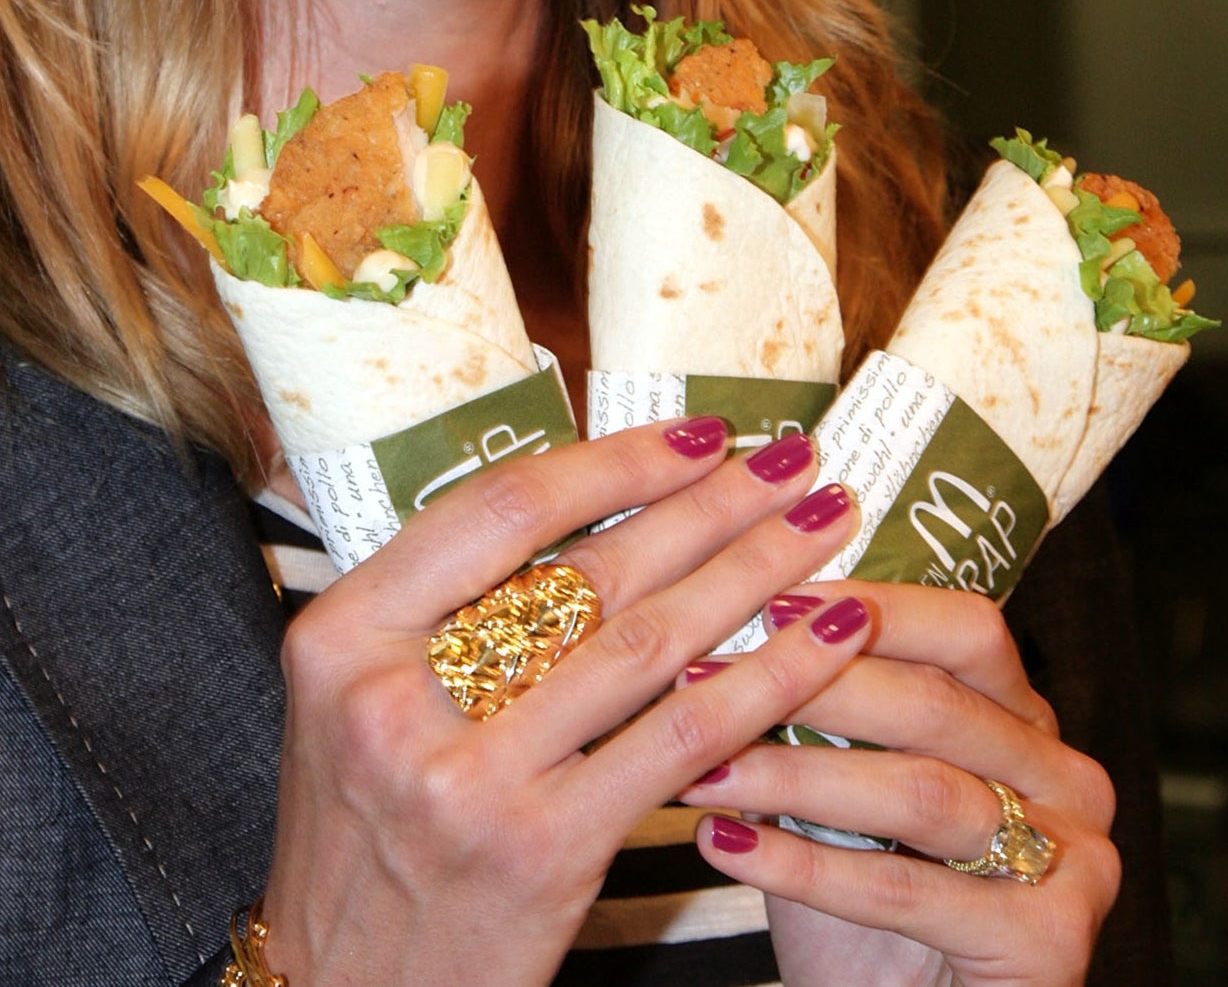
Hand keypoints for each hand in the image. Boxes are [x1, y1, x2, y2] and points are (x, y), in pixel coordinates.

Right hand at [258, 422, 871, 984]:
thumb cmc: (369, 838)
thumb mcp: (362, 706)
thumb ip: (445, 614)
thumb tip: (595, 512)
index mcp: (342, 636)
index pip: (501, 510)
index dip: (616, 460)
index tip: (699, 435)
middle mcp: (394, 698)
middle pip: (591, 566)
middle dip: (712, 503)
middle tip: (791, 460)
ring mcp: (470, 778)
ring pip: (650, 641)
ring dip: (755, 571)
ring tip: (825, 522)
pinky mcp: (544, 847)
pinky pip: (684, 737)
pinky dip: (769, 678)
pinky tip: (830, 637)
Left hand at [678, 582, 1120, 986]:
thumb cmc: (871, 898)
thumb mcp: (845, 792)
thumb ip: (824, 721)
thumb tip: (735, 640)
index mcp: (1026, 722)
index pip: (968, 630)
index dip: (873, 607)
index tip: (770, 602)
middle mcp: (1067, 779)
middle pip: (937, 704)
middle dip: (808, 688)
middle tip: (702, 682)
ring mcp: (1074, 861)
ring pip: (919, 793)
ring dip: (792, 776)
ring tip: (701, 771)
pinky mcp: (1049, 941)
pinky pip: (908, 891)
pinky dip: (805, 869)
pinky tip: (727, 846)